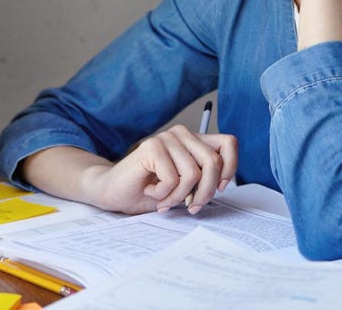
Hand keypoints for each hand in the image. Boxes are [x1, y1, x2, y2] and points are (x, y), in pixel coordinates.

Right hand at [86, 125, 237, 214]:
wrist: (112, 192)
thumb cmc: (148, 191)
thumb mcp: (184, 186)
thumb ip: (203, 179)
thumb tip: (222, 185)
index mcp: (194, 140)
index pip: (229, 143)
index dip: (230, 167)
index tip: (220, 188)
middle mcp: (183, 134)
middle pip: (213, 162)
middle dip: (205, 192)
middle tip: (191, 208)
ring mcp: (167, 138)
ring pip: (194, 173)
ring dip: (179, 196)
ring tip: (164, 201)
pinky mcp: (152, 147)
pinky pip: (172, 178)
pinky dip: (163, 195)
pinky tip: (150, 191)